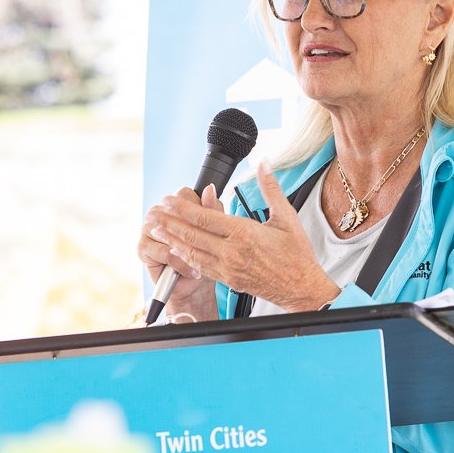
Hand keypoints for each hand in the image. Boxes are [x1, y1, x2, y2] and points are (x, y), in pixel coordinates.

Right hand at [138, 185, 221, 321]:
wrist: (194, 285)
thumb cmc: (205, 255)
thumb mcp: (213, 231)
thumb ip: (211, 210)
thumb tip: (210, 190)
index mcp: (174, 204)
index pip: (184, 194)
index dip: (200, 209)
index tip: (212, 226)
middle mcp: (158, 212)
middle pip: (176, 211)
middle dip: (194, 232)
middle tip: (208, 246)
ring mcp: (148, 228)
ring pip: (170, 232)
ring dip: (188, 250)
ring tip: (202, 262)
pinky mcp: (143, 247)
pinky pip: (165, 252)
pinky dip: (180, 264)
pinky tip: (191, 271)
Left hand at [148, 161, 340, 312]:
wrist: (301, 288)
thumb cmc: (297, 255)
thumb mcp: (286, 216)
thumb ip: (270, 188)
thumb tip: (262, 163)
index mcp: (244, 233)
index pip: (205, 217)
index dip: (182, 207)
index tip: (168, 199)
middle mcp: (232, 252)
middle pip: (192, 234)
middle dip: (169, 222)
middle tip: (152, 212)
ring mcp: (228, 268)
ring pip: (192, 252)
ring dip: (171, 239)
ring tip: (155, 229)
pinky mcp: (227, 280)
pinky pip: (200, 266)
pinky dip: (184, 256)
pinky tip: (175, 248)